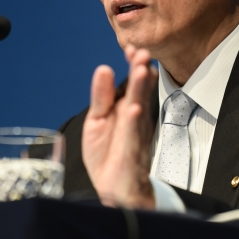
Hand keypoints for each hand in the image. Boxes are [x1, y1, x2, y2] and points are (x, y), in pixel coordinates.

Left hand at [81, 45, 158, 208]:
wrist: (114, 190)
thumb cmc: (108, 154)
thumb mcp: (97, 120)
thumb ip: (100, 96)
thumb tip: (103, 68)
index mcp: (124, 107)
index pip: (131, 81)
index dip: (131, 64)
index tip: (130, 48)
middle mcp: (133, 117)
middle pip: (138, 90)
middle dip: (139, 71)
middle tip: (141, 53)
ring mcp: (135, 134)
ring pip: (139, 107)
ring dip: (141, 89)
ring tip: (142, 70)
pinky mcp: (132, 152)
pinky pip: (134, 136)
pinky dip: (134, 122)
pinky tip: (134, 108)